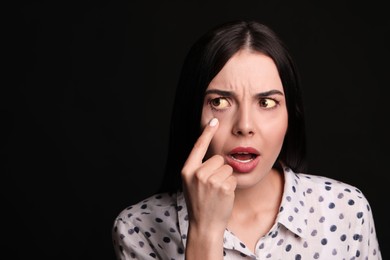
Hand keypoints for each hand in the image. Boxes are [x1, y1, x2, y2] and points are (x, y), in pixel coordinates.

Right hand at [181, 118, 236, 233]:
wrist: (204, 225)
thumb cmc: (200, 203)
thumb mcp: (191, 184)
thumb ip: (198, 168)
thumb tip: (215, 155)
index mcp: (187, 170)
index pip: (198, 146)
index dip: (207, 132)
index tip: (213, 120)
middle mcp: (197, 173)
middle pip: (218, 159)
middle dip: (219, 170)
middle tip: (212, 187)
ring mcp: (210, 180)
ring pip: (227, 168)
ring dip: (226, 179)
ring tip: (217, 192)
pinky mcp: (223, 186)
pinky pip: (233, 178)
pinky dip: (231, 186)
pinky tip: (223, 196)